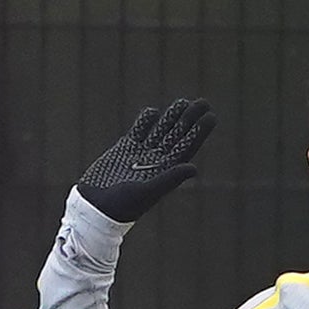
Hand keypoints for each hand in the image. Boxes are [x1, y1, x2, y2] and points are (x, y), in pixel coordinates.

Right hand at [76, 99, 214, 221]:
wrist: (97, 207)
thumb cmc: (123, 205)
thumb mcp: (147, 191)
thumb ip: (169, 178)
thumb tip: (193, 167)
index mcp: (167, 170)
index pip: (187, 146)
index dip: (199, 131)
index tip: (211, 116)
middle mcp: (157, 161)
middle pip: (177, 135)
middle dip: (189, 119)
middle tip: (203, 102)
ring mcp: (141, 154)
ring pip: (160, 131)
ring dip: (171, 117)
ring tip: (183, 102)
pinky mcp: (124, 150)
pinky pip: (138, 132)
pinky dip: (145, 121)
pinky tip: (153, 111)